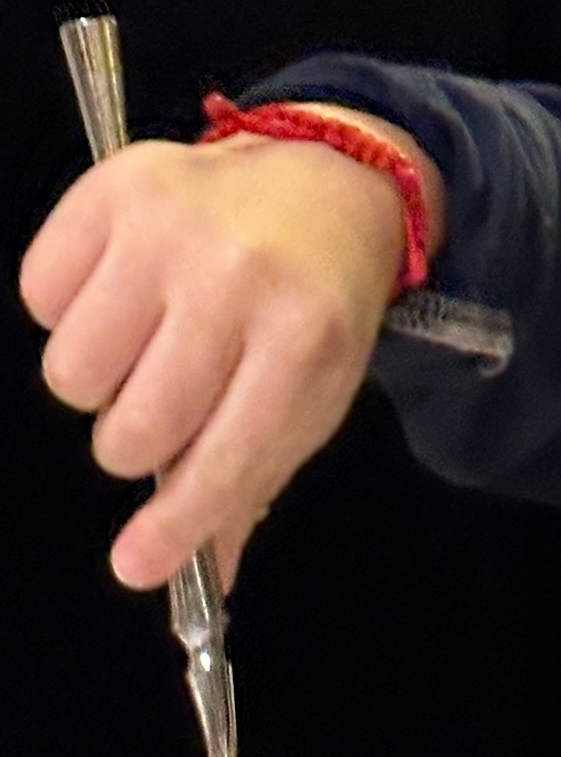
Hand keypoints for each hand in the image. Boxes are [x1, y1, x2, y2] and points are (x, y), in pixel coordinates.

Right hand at [20, 120, 438, 589]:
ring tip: (144, 344)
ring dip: (100, 378)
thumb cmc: (312, 302)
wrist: (325, 182)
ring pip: (72, 372)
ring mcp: (170, 229)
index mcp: (303, 340)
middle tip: (165, 405)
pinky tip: (121, 292)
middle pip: (128, 430)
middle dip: (137, 441)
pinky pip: (39, 293)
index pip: (221, 461)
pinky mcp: (113, 190)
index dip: (173, 526)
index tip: (136, 563)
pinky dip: (69, 308)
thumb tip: (201, 574)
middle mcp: (236, 279)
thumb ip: (250, 484)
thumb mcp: (310, 395)